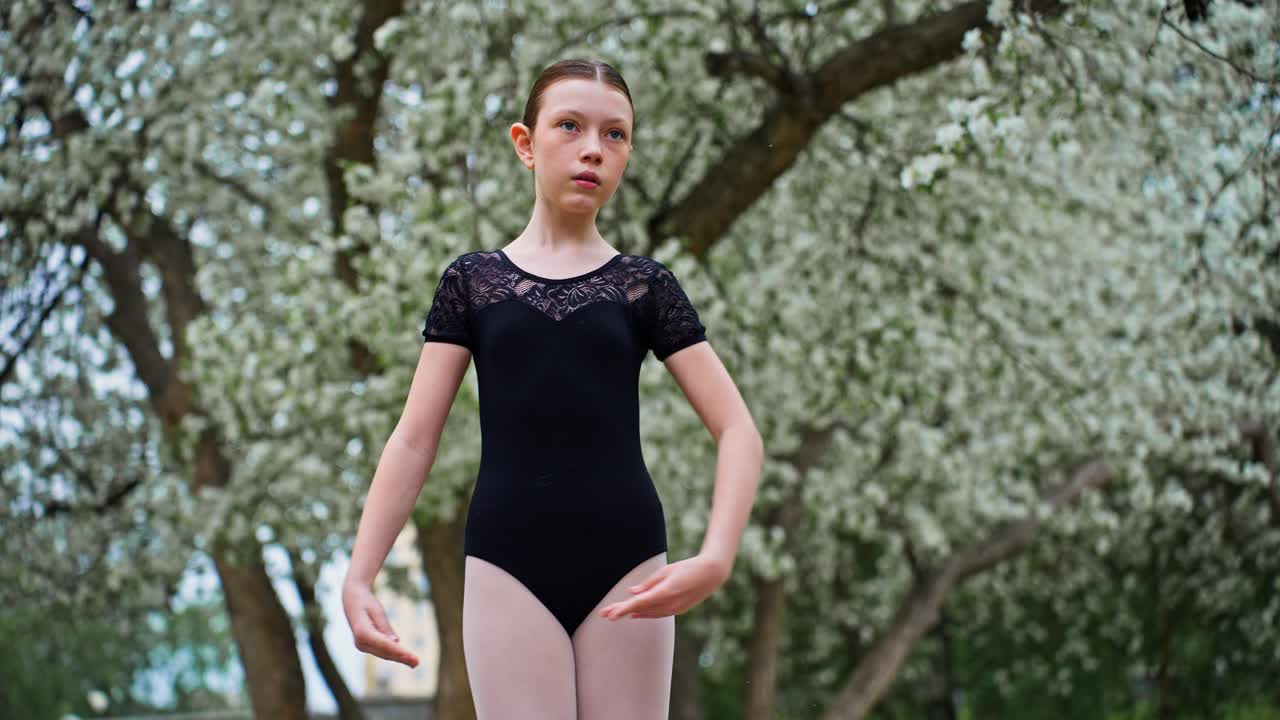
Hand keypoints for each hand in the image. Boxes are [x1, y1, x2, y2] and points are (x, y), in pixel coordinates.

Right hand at [343, 581, 419, 667]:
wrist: (352, 600)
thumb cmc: (366, 603)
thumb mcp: (378, 611)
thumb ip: (385, 627)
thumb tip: (395, 642)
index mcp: (362, 633)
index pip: (384, 645)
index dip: (399, 652)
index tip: (411, 658)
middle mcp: (360, 643)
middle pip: (385, 652)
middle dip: (402, 658)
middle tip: (417, 663)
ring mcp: (362, 646)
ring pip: (384, 654)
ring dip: (400, 658)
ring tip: (415, 662)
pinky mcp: (366, 646)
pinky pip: (382, 651)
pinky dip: (394, 654)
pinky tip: (406, 658)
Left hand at [598, 554, 729, 620]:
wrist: (711, 574)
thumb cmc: (688, 567)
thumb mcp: (666, 571)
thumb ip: (649, 583)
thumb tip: (632, 592)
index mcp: (665, 592)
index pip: (638, 603)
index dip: (622, 609)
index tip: (609, 614)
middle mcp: (669, 604)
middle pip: (640, 610)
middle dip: (621, 611)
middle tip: (604, 614)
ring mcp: (674, 609)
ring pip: (648, 613)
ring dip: (632, 613)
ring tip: (615, 613)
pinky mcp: (678, 609)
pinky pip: (657, 613)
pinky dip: (645, 613)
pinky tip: (635, 614)